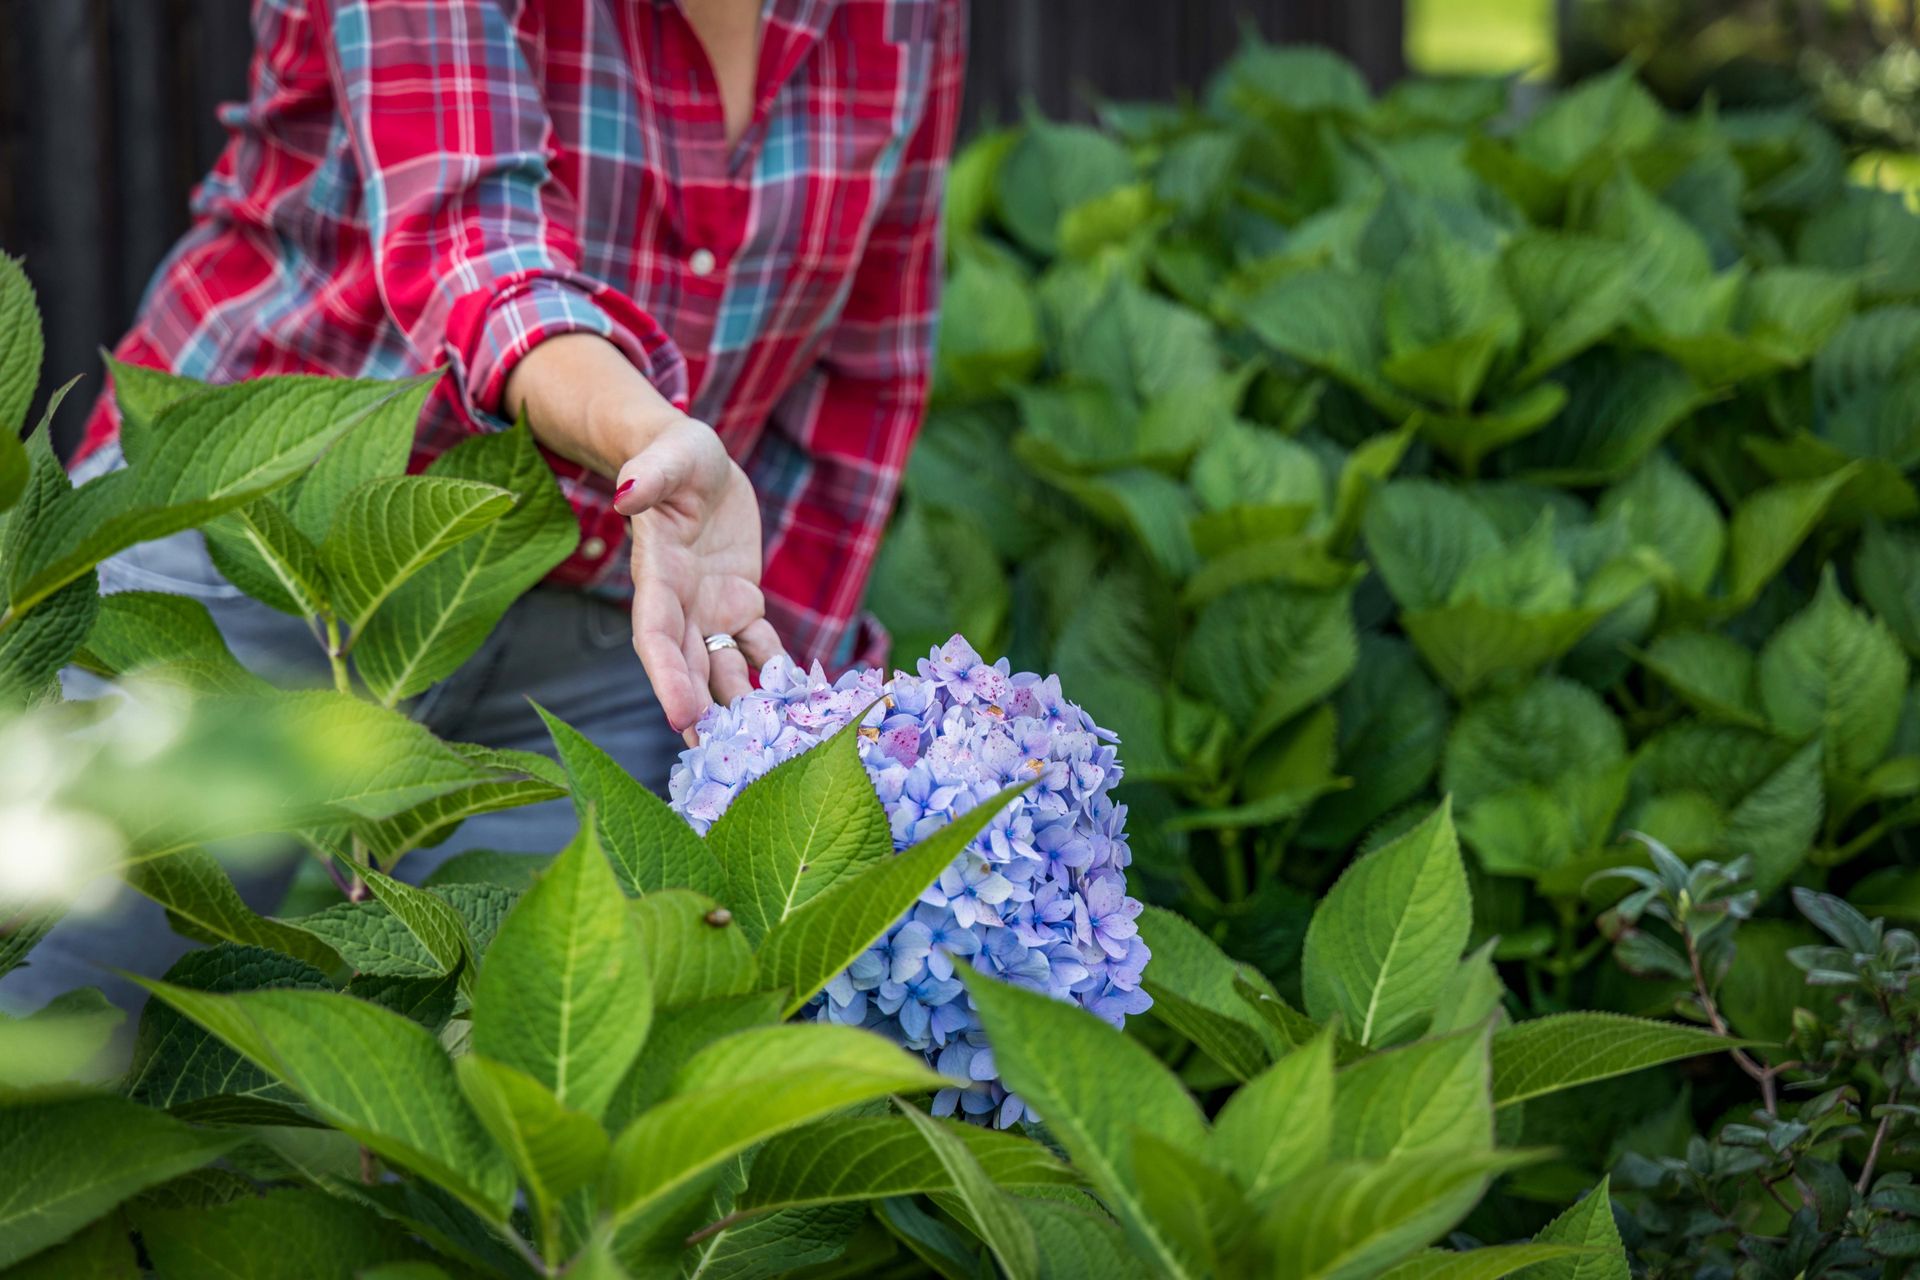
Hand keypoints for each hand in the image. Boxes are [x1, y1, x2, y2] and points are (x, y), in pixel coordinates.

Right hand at [612, 416, 783, 741]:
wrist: (697, 463)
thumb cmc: (677, 454)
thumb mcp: (670, 453)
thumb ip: (650, 476)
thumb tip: (626, 491)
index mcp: (656, 576)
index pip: (656, 637)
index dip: (667, 679)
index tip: (682, 720)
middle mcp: (680, 605)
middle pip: (689, 668)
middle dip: (704, 715)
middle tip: (725, 764)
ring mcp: (711, 610)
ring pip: (724, 669)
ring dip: (741, 707)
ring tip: (764, 750)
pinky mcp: (741, 605)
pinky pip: (760, 648)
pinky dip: (777, 675)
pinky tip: (801, 706)